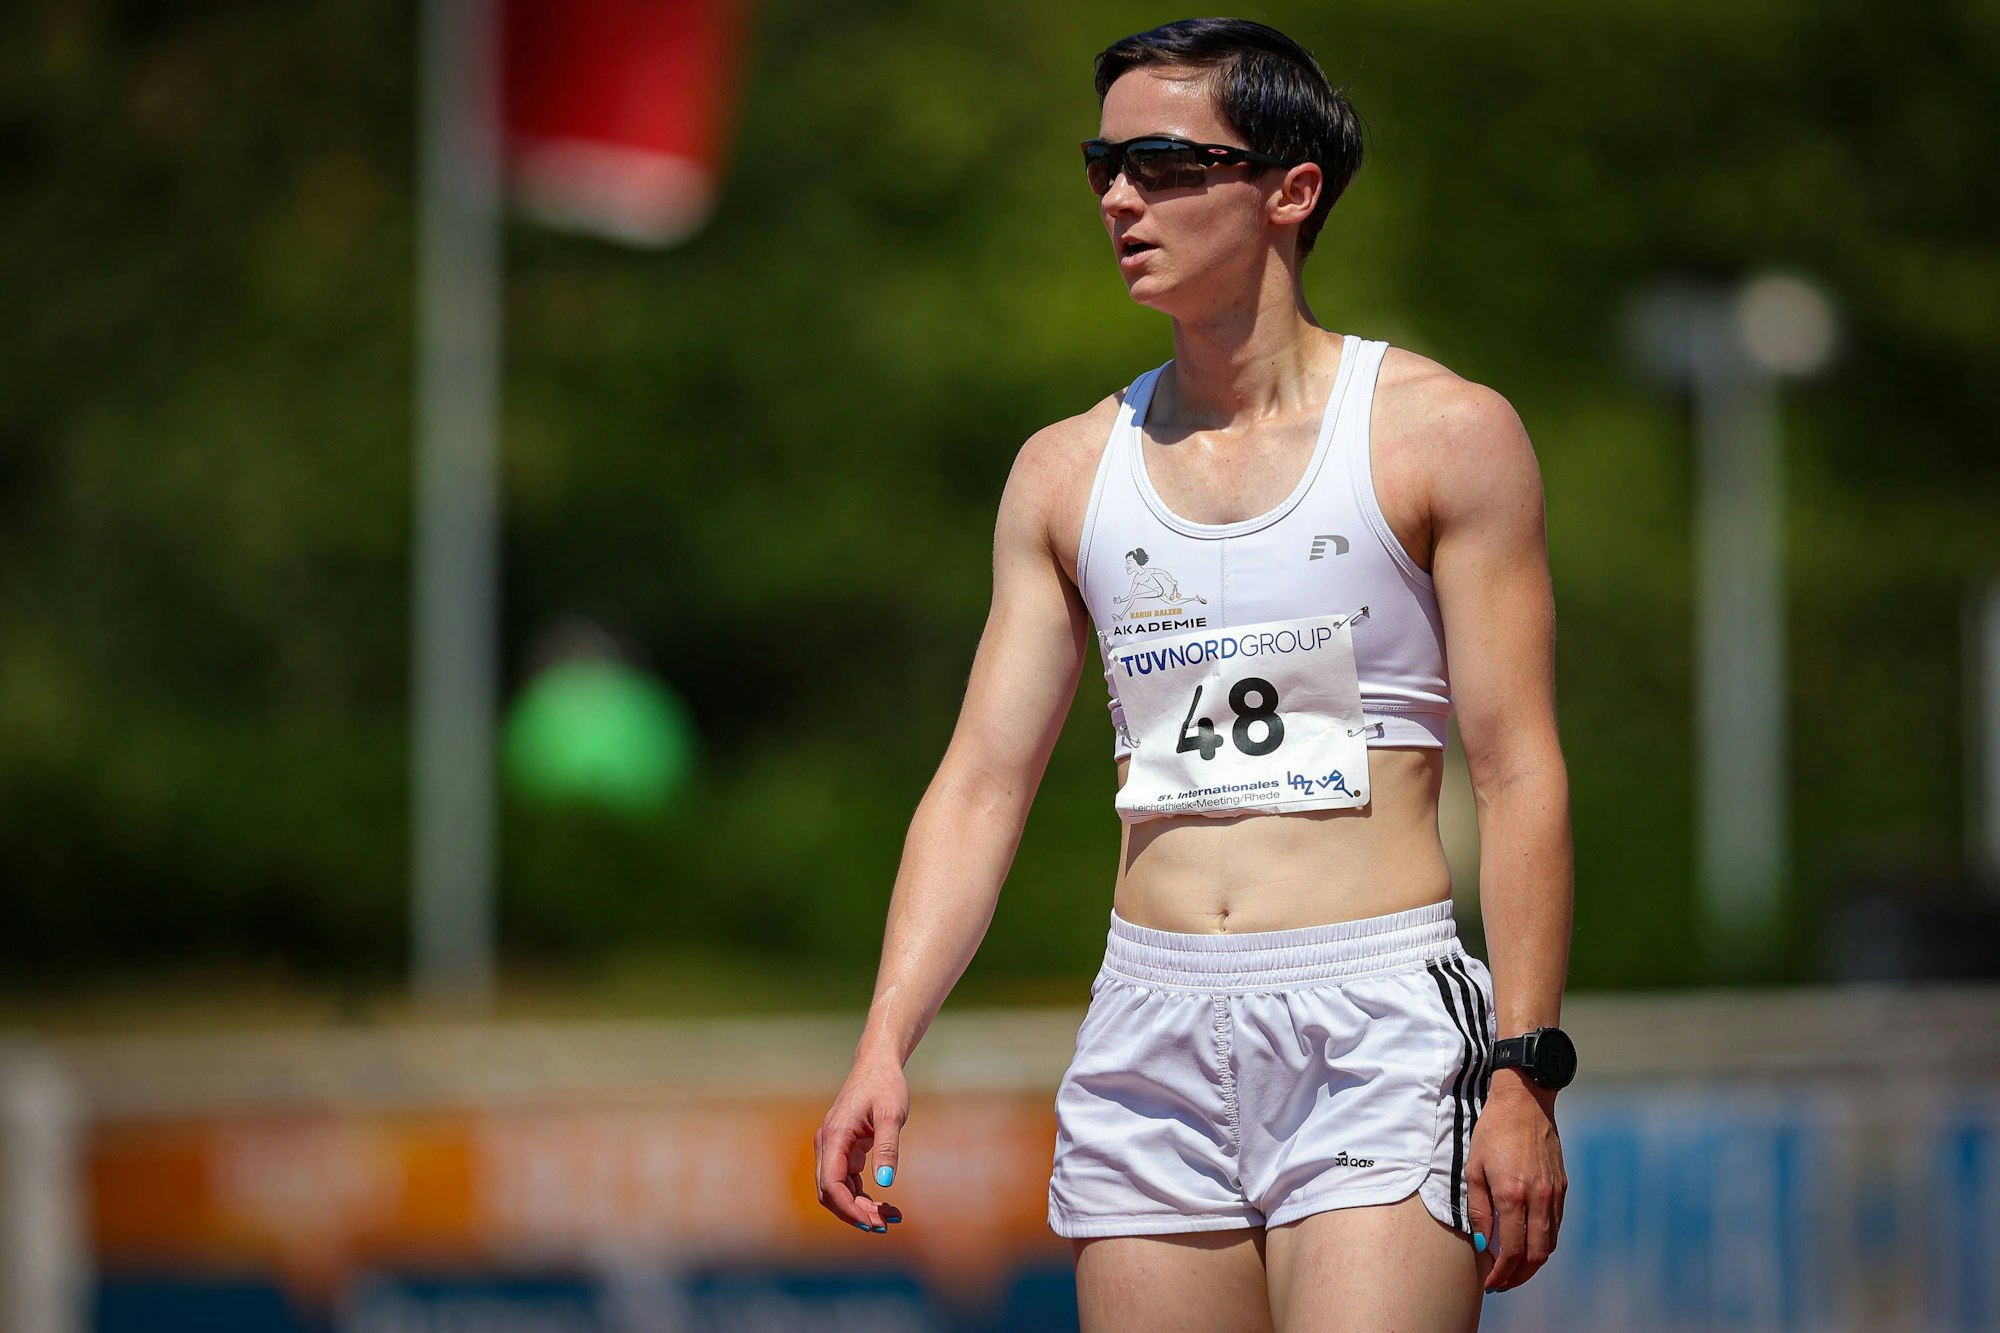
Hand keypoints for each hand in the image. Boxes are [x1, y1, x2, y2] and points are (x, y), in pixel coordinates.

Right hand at [813, 1053, 907, 1232]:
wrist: (877, 1064)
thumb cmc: (885, 1086)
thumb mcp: (891, 1114)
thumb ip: (887, 1147)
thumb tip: (885, 1182)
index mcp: (834, 1136)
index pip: (831, 1185)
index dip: (849, 1209)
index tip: (873, 1222)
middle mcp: (827, 1145)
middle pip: (830, 1193)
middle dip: (855, 1213)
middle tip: (886, 1224)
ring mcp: (833, 1148)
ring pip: (838, 1191)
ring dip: (860, 1207)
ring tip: (891, 1217)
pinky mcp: (843, 1150)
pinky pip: (847, 1182)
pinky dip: (862, 1196)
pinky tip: (884, 1204)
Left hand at [1465, 1070, 1565, 1292]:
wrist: (1525, 1102)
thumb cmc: (1492, 1132)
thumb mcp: (1474, 1168)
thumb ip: (1478, 1209)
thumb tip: (1482, 1243)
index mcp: (1513, 1195)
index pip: (1511, 1250)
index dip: (1501, 1272)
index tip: (1490, 1282)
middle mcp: (1539, 1199)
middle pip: (1535, 1256)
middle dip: (1518, 1276)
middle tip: (1502, 1283)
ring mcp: (1555, 1194)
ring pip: (1549, 1244)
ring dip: (1532, 1264)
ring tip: (1514, 1269)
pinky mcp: (1563, 1187)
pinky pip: (1556, 1226)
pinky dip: (1543, 1242)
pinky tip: (1527, 1244)